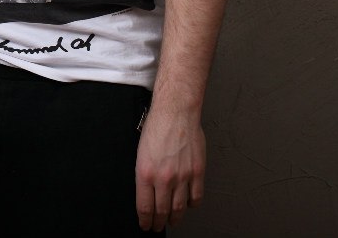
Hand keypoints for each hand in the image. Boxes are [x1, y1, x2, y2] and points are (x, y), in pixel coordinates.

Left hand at [135, 106, 205, 230]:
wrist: (176, 112)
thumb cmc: (157, 127)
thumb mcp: (140, 152)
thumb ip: (144, 174)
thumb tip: (146, 192)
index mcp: (145, 173)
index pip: (144, 207)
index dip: (145, 220)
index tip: (145, 225)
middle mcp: (164, 178)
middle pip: (162, 210)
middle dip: (158, 223)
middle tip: (157, 227)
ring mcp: (182, 176)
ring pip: (179, 208)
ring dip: (175, 218)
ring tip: (172, 221)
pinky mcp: (197, 172)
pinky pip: (196, 196)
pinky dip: (192, 204)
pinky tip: (188, 205)